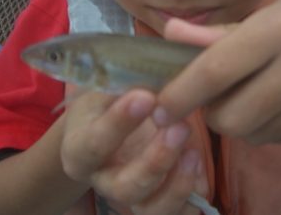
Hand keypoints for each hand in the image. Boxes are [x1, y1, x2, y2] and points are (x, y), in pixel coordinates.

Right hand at [61, 89, 201, 214]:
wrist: (112, 120)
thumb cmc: (109, 100)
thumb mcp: (108, 87)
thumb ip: (125, 86)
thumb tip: (154, 79)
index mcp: (80, 149)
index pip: (94, 144)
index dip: (119, 123)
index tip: (146, 97)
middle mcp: (103, 180)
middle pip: (125, 188)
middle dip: (156, 161)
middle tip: (179, 128)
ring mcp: (132, 194)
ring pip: (152, 210)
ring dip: (177, 186)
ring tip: (194, 153)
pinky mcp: (158, 201)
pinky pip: (178, 213)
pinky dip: (192, 196)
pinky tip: (200, 171)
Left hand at [155, 0, 280, 143]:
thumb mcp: (266, 14)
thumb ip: (214, 32)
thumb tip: (168, 34)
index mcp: (278, 30)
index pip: (217, 69)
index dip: (181, 93)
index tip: (159, 108)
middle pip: (230, 116)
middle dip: (210, 113)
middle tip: (214, 96)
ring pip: (250, 134)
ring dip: (236, 121)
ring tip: (247, 95)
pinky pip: (274, 139)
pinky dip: (261, 127)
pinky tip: (273, 104)